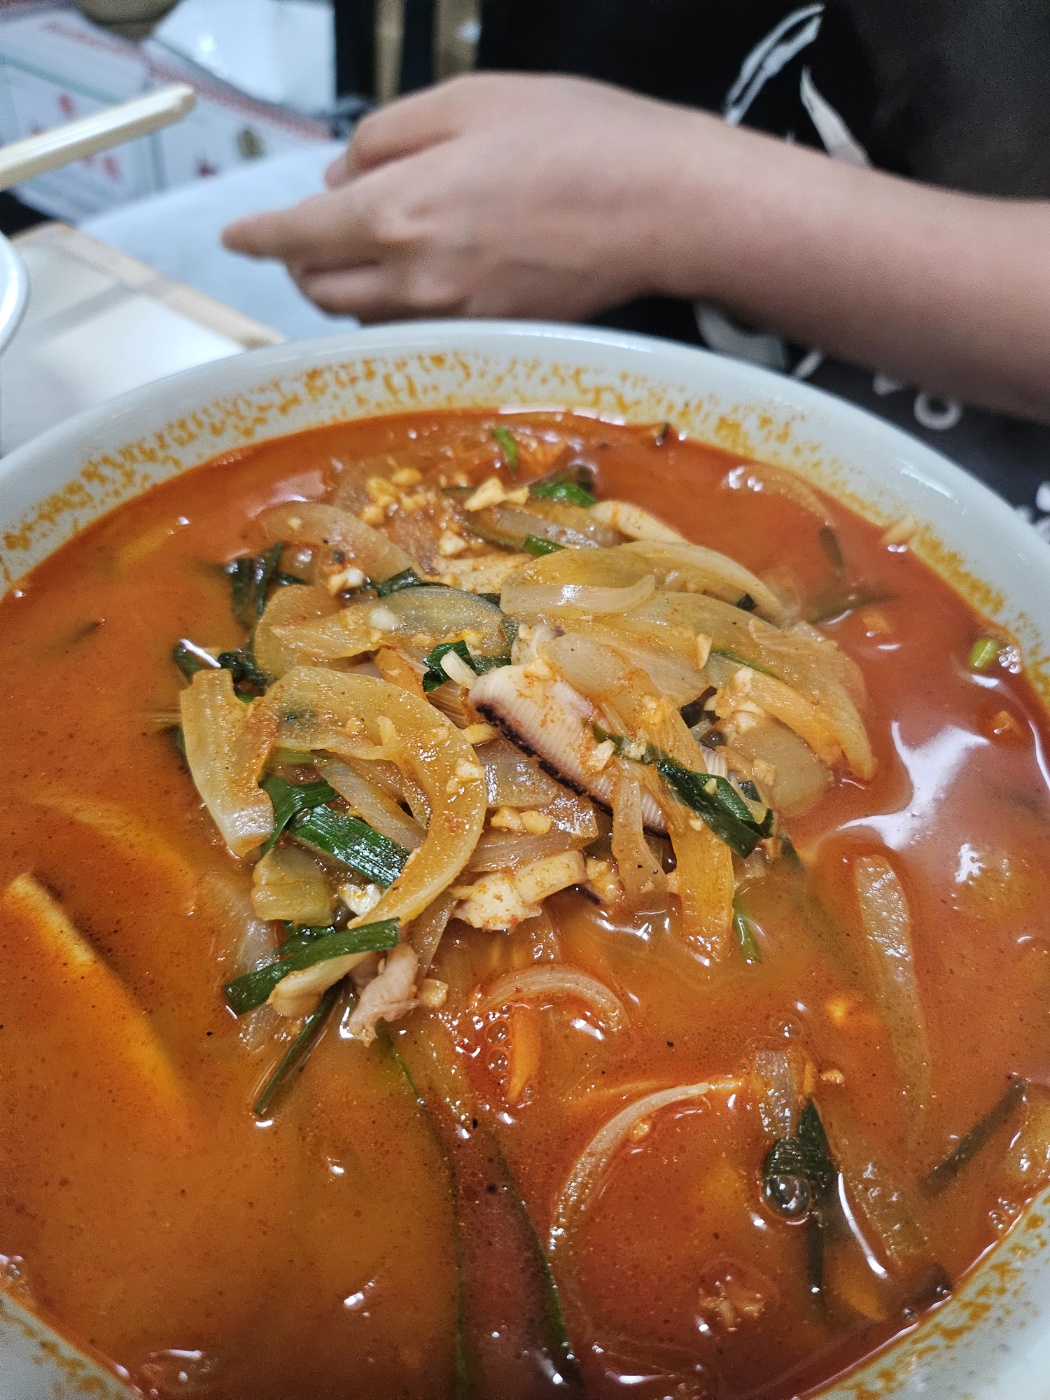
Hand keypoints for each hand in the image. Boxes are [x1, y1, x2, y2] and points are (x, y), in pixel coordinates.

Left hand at [221, 73, 716, 322]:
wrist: (662, 208)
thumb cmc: (576, 139)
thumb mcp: (468, 100)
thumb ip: (388, 137)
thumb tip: (342, 172)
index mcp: (398, 211)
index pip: (298, 236)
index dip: (258, 236)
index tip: (235, 235)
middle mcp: (415, 279)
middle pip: (322, 290)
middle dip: (301, 263)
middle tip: (309, 233)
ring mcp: (453, 316)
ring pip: (366, 318)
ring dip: (348, 288)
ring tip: (368, 249)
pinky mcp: (489, 334)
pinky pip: (415, 331)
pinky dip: (394, 307)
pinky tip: (420, 275)